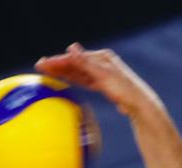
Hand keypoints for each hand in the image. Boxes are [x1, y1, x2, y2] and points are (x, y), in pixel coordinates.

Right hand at [35, 43, 157, 116]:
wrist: (141, 106)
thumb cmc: (124, 91)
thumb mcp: (104, 76)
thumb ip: (86, 64)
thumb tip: (71, 47)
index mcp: (101, 58)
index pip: (74, 58)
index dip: (57, 61)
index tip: (42, 64)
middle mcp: (101, 63)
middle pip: (75, 63)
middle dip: (58, 64)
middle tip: (40, 66)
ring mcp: (103, 74)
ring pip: (80, 72)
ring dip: (65, 71)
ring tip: (49, 72)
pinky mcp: (105, 85)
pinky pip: (86, 80)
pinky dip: (76, 79)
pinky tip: (67, 80)